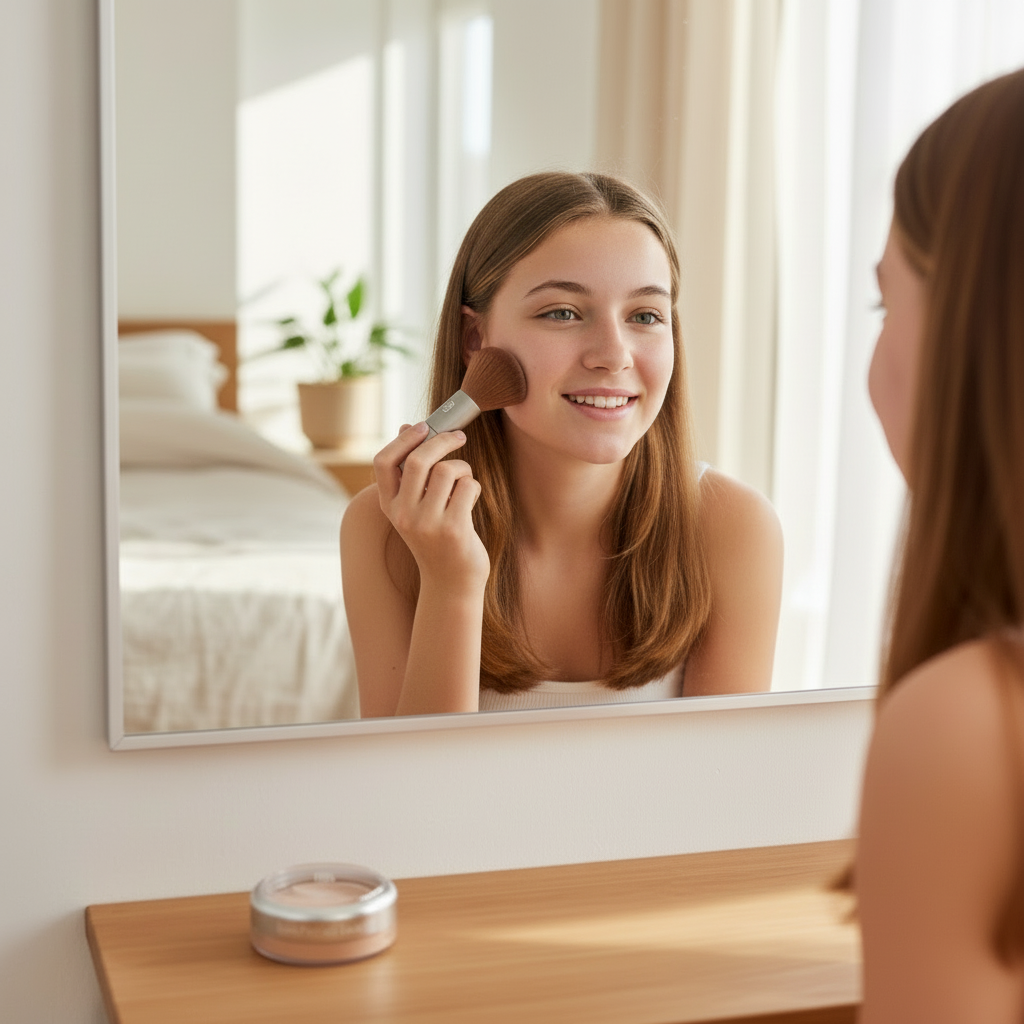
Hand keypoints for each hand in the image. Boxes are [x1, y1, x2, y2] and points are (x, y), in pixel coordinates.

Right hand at [373, 423, 489, 590]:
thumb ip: (410, 472)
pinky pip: (467, 486)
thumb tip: (406, 427)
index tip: (423, 427)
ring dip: (463, 469)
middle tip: (459, 437)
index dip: (404, 440)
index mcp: (390, 506)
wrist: (451, 583)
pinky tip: (471, 501)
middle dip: (443, 441)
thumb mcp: (416, 507)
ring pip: (447, 470)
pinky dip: (474, 487)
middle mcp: (404, 515)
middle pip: (419, 460)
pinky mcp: (453, 529)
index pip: (383, 462)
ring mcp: (427, 523)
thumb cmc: (436, 538)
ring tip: (465, 482)